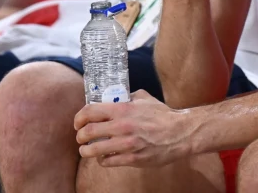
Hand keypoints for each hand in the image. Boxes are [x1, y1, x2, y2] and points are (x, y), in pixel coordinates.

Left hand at [74, 90, 194, 167]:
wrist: (180, 132)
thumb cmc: (162, 114)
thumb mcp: (144, 98)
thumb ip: (127, 97)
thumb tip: (115, 96)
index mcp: (122, 109)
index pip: (90, 111)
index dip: (79, 118)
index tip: (77, 123)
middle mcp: (122, 126)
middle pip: (89, 132)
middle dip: (80, 136)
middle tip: (80, 137)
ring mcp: (127, 144)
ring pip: (95, 150)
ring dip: (86, 151)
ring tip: (85, 150)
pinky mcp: (133, 158)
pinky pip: (109, 161)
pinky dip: (102, 160)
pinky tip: (103, 157)